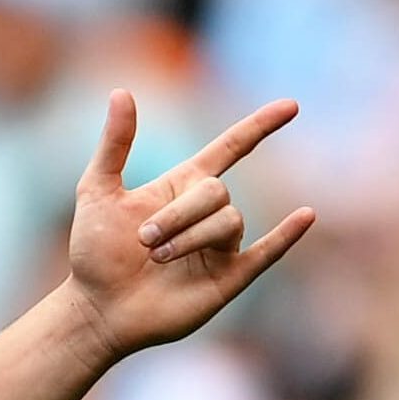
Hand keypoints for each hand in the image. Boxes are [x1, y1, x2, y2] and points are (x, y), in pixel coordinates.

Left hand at [65, 92, 315, 359]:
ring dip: (191, 237)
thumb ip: (115, 144)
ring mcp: (221, 247)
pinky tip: (305, 216)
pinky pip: (266, 253)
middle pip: (218, 192)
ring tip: (158, 258)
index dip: (260, 127)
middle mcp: (207, 213)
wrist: (97, 308)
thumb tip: (122, 91)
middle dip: (180, 214)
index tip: (291, 106)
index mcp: (182, 186)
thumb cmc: (94, 252)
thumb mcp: (98, 190)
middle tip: (144, 240)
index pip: (231, 148)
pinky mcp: (228, 278)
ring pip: (230, 223)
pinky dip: (287, 235)